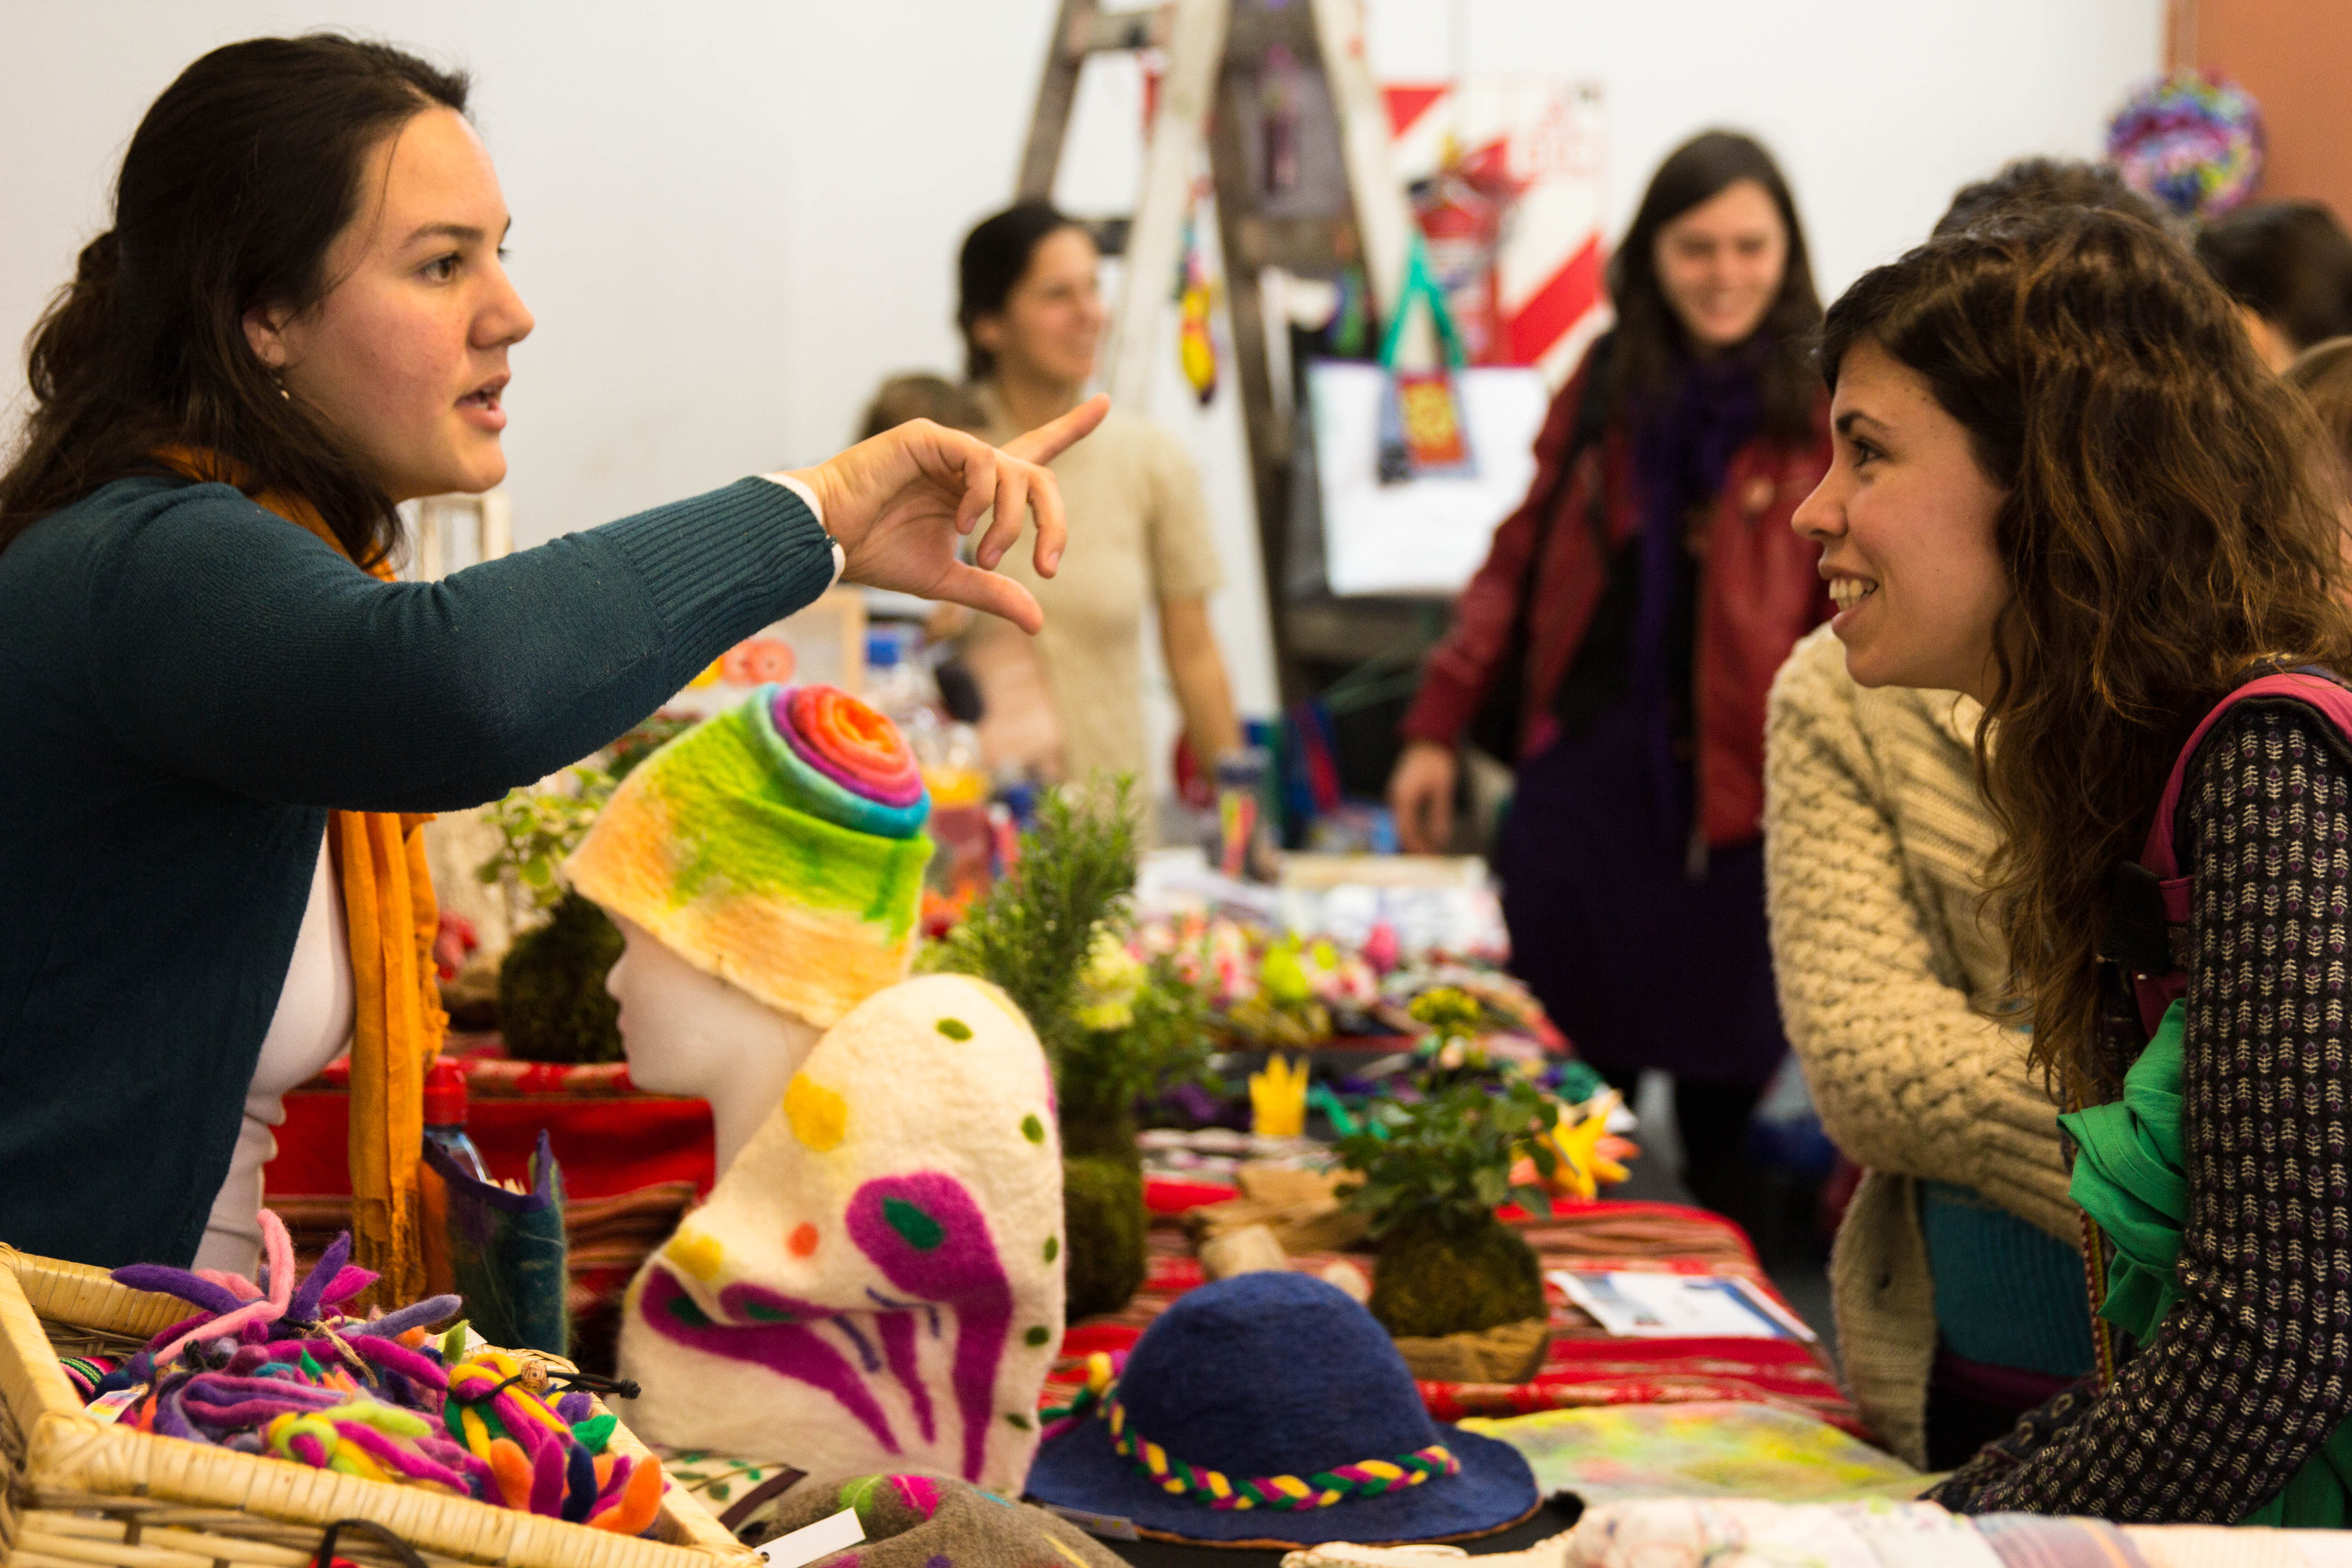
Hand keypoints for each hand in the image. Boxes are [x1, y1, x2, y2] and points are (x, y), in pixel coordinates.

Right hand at [789, 396, 1107, 633]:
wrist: (829, 539)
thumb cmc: (877, 552)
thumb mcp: (947, 578)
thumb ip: (992, 592)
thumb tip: (1038, 622)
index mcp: (974, 488)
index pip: (1033, 452)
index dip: (1070, 427)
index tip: (1106, 403)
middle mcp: (967, 462)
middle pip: (1037, 474)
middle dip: (1054, 520)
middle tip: (1048, 564)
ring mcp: (948, 446)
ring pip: (1013, 471)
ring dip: (1011, 521)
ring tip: (984, 553)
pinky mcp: (927, 437)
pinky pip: (980, 458)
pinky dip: (982, 495)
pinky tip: (962, 522)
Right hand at [1388, 740, 1458, 853]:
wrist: (1428, 741)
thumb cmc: (1436, 761)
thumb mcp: (1443, 788)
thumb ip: (1440, 814)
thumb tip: (1440, 838)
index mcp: (1402, 797)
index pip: (1408, 830)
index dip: (1418, 847)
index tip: (1430, 859)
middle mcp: (1395, 799)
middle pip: (1403, 831)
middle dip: (1416, 846)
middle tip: (1431, 861)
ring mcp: (1396, 797)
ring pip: (1404, 826)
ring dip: (1416, 839)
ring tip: (1430, 852)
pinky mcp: (1401, 796)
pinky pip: (1406, 818)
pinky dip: (1415, 829)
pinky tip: (1426, 837)